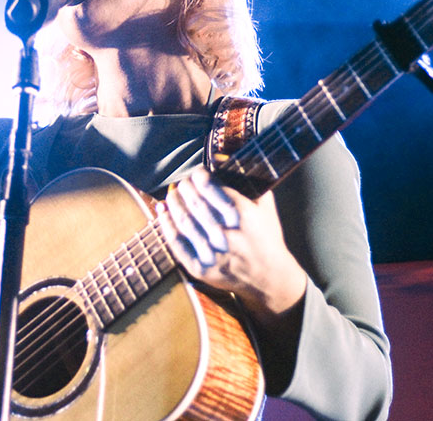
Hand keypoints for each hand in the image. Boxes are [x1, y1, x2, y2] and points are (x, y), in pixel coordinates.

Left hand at [158, 166, 306, 321]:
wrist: (269, 277)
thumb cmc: (266, 235)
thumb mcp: (264, 204)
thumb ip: (245, 177)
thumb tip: (217, 155)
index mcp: (242, 214)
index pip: (210, 186)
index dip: (198, 175)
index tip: (197, 173)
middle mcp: (226, 233)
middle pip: (194, 202)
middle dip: (185, 187)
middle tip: (183, 183)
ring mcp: (212, 252)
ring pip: (183, 221)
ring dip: (173, 203)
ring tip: (172, 194)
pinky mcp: (201, 268)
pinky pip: (177, 243)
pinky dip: (166, 225)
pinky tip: (163, 212)